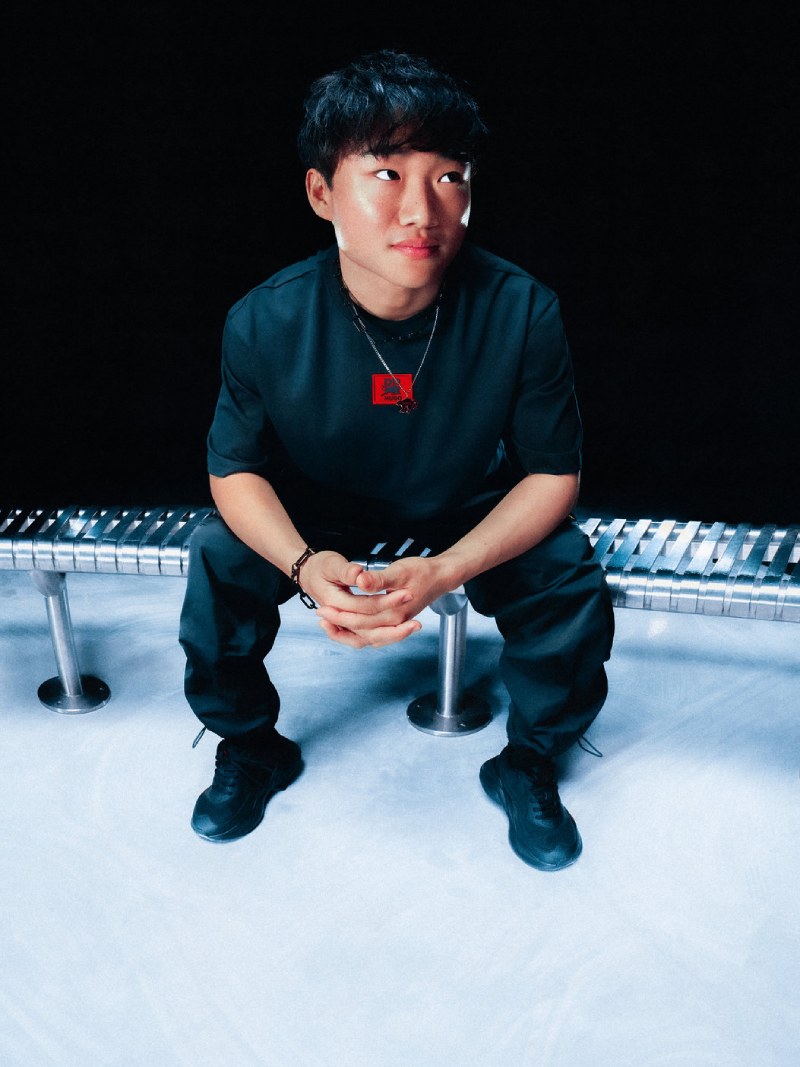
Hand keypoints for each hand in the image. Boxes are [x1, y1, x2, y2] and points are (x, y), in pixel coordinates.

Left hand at [314, 555, 456, 648]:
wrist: (440, 577)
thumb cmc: (422, 571)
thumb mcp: (400, 570)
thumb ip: (379, 579)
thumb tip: (361, 580)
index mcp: (395, 613)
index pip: (361, 619)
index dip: (340, 614)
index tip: (322, 607)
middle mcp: (395, 623)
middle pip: (361, 631)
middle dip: (338, 624)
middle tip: (319, 614)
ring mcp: (395, 625)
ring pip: (366, 638)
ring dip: (346, 632)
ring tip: (327, 623)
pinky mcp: (393, 622)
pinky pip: (372, 635)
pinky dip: (357, 633)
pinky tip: (345, 626)